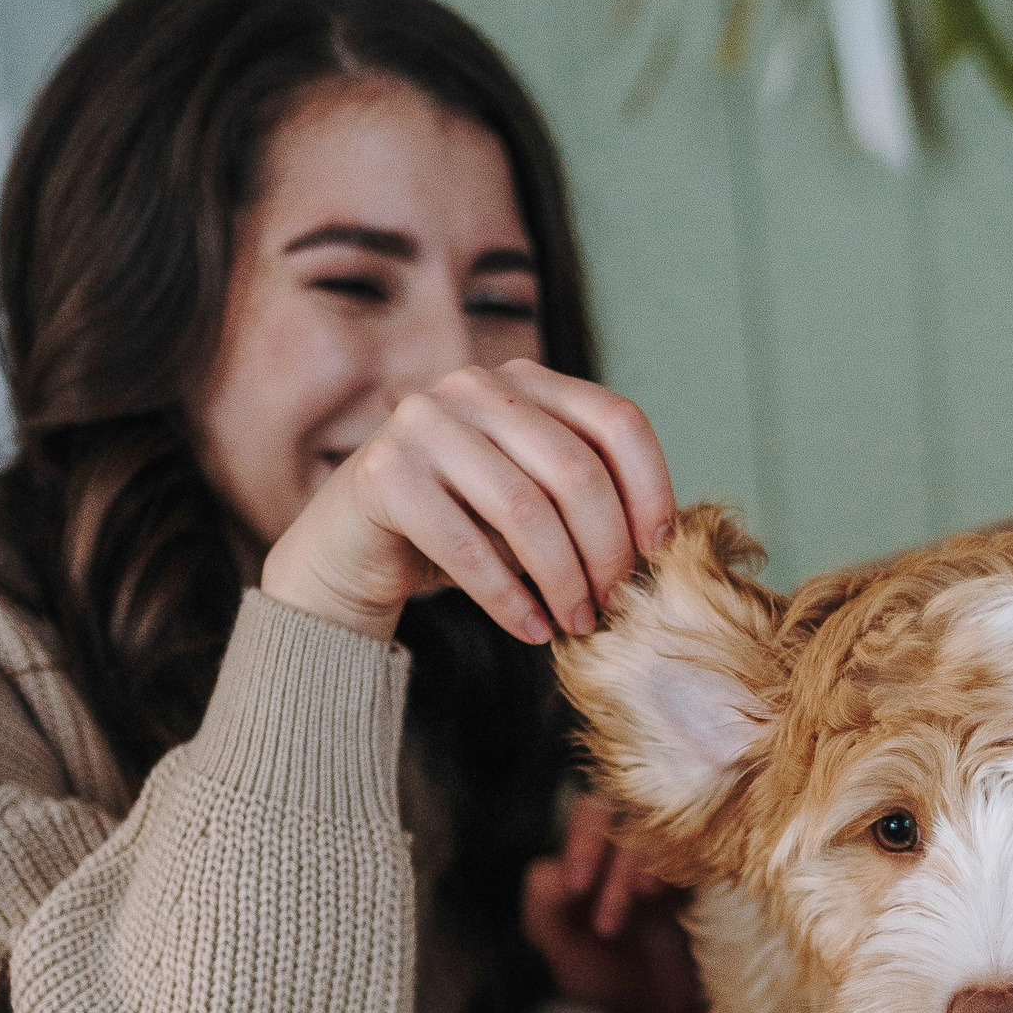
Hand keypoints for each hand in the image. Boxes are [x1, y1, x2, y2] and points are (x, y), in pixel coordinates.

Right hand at [261, 361, 675, 645]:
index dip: (651, 489)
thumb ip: (588, 501)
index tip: (661, 554)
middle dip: (607, 549)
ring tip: (577, 622)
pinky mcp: (383, 473)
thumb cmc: (462, 529)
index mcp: (526, 382)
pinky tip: (531, 629)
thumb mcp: (536, 503)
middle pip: (576, 470)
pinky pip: (466, 545)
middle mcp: (474, 387)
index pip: (616, 421)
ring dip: (562, 579)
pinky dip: (508, 597)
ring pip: (525, 509)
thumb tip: (662, 546)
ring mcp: (422, 422)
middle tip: (617, 604)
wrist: (351, 552)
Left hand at [522, 795, 706, 1012]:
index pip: (592, 813)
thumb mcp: (563, 951)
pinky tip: (690, 894)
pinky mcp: (717, 881)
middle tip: (618, 907)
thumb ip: (544, 907)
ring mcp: (682, 861)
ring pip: (676, 827)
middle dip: (623, 855)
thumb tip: (555, 868)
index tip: (577, 886)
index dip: (583, 839)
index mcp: (598, 855)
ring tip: (648, 896)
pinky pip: (715, 850)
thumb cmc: (605, 985)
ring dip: (657, 855)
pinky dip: (700, 862)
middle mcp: (640, 848)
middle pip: (638, 811)